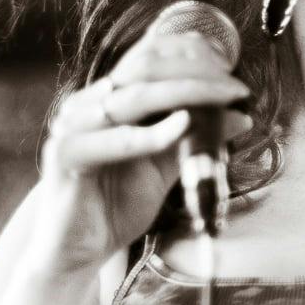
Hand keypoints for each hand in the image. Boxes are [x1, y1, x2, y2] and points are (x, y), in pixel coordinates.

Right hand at [25, 14, 255, 274]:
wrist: (80, 251)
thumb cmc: (118, 205)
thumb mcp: (166, 167)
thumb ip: (196, 140)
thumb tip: (241, 116)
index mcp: (107, 100)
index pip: (147, 58)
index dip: (189, 54)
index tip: (231, 66)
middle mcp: (87, 105)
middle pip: (144, 71)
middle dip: (196, 74)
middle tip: (236, 87)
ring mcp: (72, 127)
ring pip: (131, 99)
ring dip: (183, 95)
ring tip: (222, 99)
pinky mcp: (64, 157)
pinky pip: (112, 141)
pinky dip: (149, 134)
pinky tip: (182, 126)